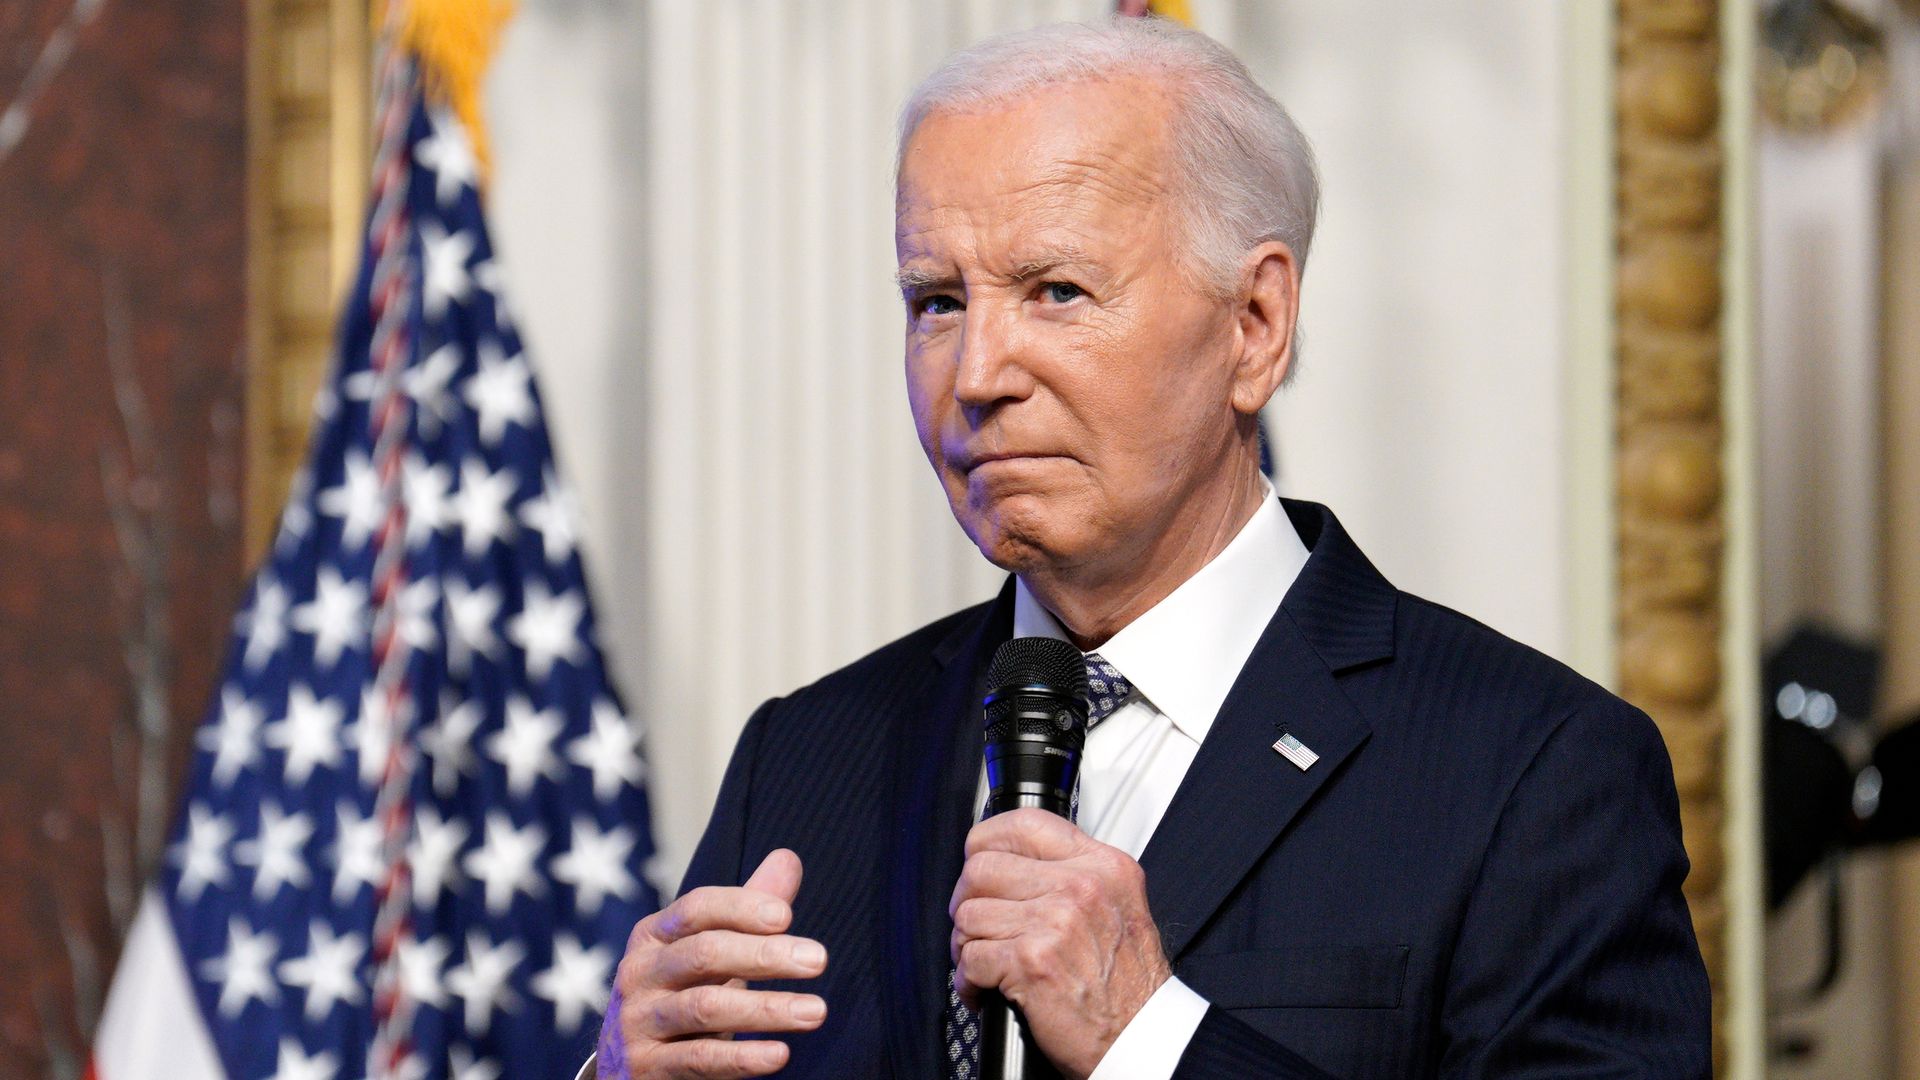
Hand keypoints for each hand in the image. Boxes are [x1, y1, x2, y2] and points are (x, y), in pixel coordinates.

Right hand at [597, 849, 827, 1077]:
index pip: (697, 908)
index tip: (787, 916)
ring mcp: (637, 1023)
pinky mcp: (645, 1069)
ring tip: (816, 1011)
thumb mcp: (709, 953)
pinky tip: (780, 1055)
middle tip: (819, 960)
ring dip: (766, 1008)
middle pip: (703, 954)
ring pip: (705, 1008)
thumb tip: (788, 858)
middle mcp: (639, 974)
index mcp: (653, 936)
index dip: (741, 908)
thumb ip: (746, 911)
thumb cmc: (681, 995)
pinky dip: (741, 1058)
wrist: (631, 1066)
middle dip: (764, 955)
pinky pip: (699, 1060)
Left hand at [949, 809, 1170, 1078]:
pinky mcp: (1032, 962)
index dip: (986, 841)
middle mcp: (1080, 886)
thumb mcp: (1119, 905)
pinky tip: (984, 989)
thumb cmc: (1129, 984)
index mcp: (1102, 865)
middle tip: (976, 925)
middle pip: (982, 868)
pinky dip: (968, 981)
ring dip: (965, 945)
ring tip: (983, 961)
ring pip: (970, 915)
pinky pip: (971, 957)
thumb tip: (1013, 863)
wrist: (1144, 1036)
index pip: (1025, 823)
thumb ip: (1074, 875)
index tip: (977, 858)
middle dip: (967, 901)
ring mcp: (1055, 922)